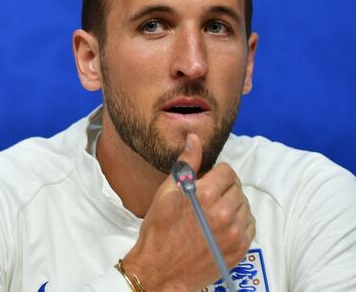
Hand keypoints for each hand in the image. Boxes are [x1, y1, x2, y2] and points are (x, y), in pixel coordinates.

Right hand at [122, 133, 255, 291]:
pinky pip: (250, 226)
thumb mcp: (166, 192)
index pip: (227, 171)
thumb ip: (186, 163)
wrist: (160, 270)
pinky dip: (239, 223)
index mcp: (205, 194)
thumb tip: (194, 138)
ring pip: (245, 206)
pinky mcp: (239, 249)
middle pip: (237, 188)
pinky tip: (222, 227)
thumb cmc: (159, 230)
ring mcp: (233, 232)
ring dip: (232, 206)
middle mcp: (223, 212)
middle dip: (224, 189)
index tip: (204, 184)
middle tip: (207, 200)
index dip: (215, 175)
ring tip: (213, 214)